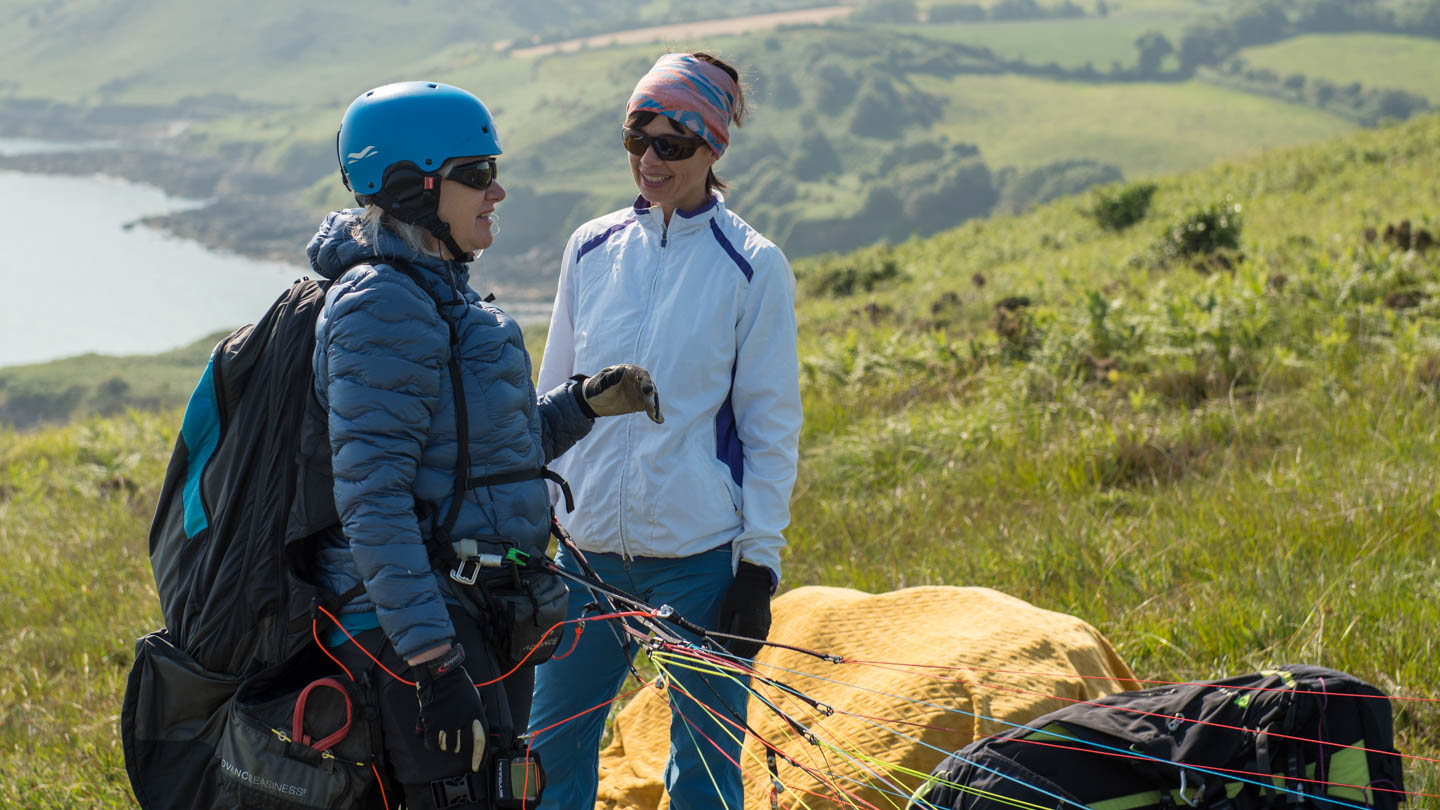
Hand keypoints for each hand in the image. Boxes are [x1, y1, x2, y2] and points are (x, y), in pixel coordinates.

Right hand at [414, 644, 486, 771]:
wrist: (441, 674)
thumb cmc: (458, 685)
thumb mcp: (475, 699)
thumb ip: (476, 716)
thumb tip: (476, 733)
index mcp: (476, 714)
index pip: (481, 742)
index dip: (479, 757)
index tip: (477, 767)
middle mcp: (463, 721)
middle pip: (463, 748)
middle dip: (462, 752)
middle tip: (458, 749)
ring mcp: (447, 722)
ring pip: (448, 746)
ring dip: (447, 744)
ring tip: (445, 733)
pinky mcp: (432, 722)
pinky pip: (433, 743)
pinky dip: (433, 743)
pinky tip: (434, 738)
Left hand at [581, 364, 662, 423]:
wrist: (594, 401)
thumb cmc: (597, 387)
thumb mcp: (601, 382)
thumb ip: (611, 377)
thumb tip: (621, 370)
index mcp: (630, 371)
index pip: (642, 375)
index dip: (647, 382)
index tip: (649, 391)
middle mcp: (638, 381)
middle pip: (649, 387)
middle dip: (652, 397)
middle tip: (652, 406)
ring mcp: (640, 392)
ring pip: (650, 398)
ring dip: (654, 407)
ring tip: (654, 416)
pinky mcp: (640, 403)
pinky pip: (649, 408)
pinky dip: (654, 413)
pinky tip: (658, 420)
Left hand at [716, 562, 772, 659]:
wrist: (755, 580)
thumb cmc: (737, 592)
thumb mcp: (726, 607)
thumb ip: (723, 626)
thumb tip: (719, 642)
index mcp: (746, 624)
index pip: (739, 647)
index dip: (731, 655)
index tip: (724, 658)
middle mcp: (757, 627)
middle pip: (748, 650)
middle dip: (738, 657)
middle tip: (729, 660)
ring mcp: (764, 626)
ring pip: (757, 647)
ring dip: (747, 653)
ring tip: (737, 656)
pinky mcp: (768, 623)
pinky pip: (762, 640)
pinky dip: (754, 646)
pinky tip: (747, 646)